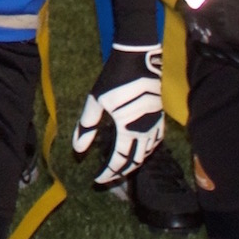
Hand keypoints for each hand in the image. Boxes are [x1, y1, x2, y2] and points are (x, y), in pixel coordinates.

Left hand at [71, 43, 164, 183]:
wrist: (138, 58)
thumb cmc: (114, 78)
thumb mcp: (95, 101)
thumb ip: (87, 126)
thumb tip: (78, 149)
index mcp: (128, 128)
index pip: (120, 159)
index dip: (109, 173)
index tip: (98, 180)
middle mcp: (146, 130)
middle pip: (136, 160)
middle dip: (121, 172)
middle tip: (108, 178)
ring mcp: (156, 124)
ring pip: (147, 153)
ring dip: (134, 163)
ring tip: (120, 167)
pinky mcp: (160, 117)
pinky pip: (156, 142)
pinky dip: (146, 151)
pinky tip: (139, 150)